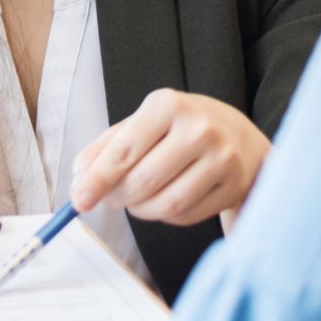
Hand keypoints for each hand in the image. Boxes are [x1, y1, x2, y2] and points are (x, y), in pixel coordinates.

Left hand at [70, 90, 268, 225]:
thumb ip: (106, 148)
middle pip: (143, 182)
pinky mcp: (234, 185)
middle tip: (109, 199)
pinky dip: (166, 216)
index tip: (78, 200)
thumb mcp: (143, 123)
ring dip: (141, 211)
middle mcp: (199, 128)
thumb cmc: (181, 128)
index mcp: (168, 105)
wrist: (241, 136)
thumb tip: (79, 179)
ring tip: (136, 201)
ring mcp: (222, 158)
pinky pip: (186, 215)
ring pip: (166, 204)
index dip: (98, 179)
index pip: (124, 150)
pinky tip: (165, 201)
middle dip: (117, 197)